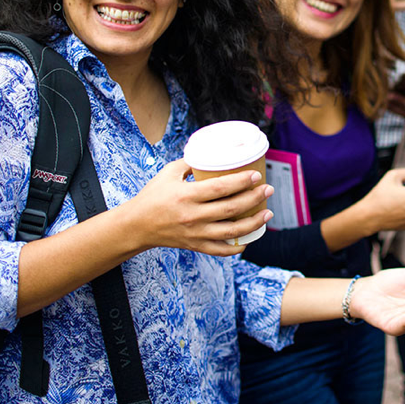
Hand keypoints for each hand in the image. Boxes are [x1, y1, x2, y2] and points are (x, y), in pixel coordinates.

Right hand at [122, 159, 272, 255]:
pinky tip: (249, 239)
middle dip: (255, 198)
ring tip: (268, 213)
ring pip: (232, 231)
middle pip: (231, 208)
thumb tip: (212, 153)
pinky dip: (237, 247)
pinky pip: (221, 250)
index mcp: (186, 196)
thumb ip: (190, 163)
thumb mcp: (168, 173)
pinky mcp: (195, 246)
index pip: (220, 188)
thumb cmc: (152, 196)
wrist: (136, 226)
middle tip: (268, 189)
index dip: (241, 181)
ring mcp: (195, 233)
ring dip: (254, 223)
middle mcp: (192, 216)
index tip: (256, 175)